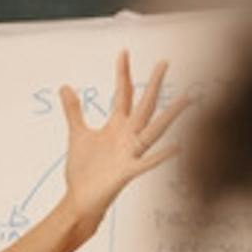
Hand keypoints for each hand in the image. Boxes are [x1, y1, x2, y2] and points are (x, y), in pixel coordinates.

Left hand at [59, 51, 190, 232]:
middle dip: (153, 84)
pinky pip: (148, 161)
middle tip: (164, 62)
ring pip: (154, 129)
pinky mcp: (128, 171)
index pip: (123, 94)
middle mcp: (127, 136)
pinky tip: (177, 146)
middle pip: (144, 105)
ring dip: (170, 115)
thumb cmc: (83, 170)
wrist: (81, 199)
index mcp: (116, 126)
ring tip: (187, 99)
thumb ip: (74, 110)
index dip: (123, 73)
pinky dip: (162, 155)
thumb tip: (65, 87)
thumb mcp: (77, 134)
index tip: (124, 52)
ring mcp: (130, 152)